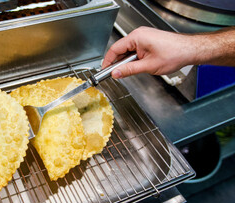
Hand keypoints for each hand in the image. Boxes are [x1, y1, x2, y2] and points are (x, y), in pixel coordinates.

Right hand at [102, 26, 234, 78]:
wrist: (190, 50)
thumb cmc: (174, 54)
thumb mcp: (148, 66)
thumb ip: (128, 70)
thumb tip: (115, 73)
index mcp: (137, 37)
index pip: (115, 49)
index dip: (108, 61)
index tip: (104, 71)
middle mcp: (139, 34)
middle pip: (120, 50)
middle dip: (117, 63)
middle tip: (116, 75)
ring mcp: (144, 37)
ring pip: (127, 51)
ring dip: (127, 62)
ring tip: (132, 71)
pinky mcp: (148, 41)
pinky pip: (135, 50)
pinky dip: (133, 59)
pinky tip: (138, 66)